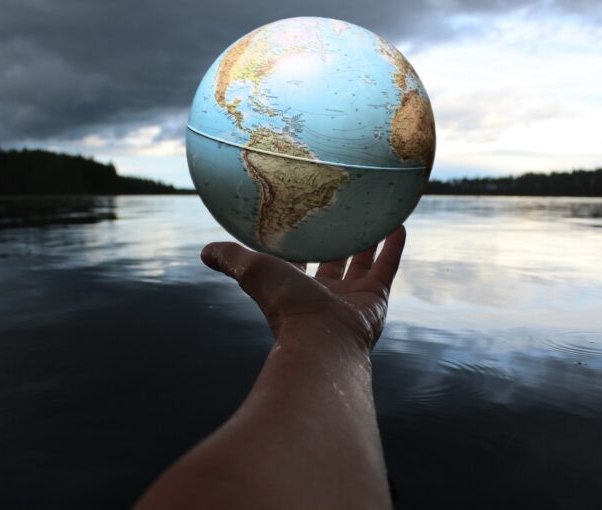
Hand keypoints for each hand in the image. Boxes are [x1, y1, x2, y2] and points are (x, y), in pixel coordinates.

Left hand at [200, 225, 405, 351]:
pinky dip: (393, 247)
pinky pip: (387, 268)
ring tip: (373, 216)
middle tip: (341, 215)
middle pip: (331, 262)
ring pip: (362, 263)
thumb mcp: (253, 271)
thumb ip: (230, 259)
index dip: (297, 243)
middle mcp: (323, 295)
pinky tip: (397, 224)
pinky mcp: (375, 299)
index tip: (300, 219)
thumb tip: (204, 251)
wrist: (323, 338)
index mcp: (294, 288)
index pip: (296, 261)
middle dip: (335, 241)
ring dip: (367, 241)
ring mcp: (351, 298)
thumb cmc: (285, 304)